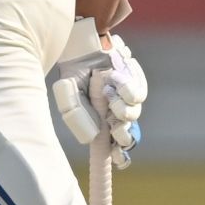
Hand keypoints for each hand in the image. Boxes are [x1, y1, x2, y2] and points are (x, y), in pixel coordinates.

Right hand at [51, 18, 146, 163]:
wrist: (83, 44)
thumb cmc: (74, 71)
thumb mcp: (67, 94)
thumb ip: (75, 116)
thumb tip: (91, 138)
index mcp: (100, 121)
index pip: (114, 145)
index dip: (120, 156)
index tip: (119, 160)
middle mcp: (116, 113)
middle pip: (129, 135)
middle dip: (123, 137)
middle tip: (114, 130)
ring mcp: (128, 99)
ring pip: (133, 116)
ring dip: (121, 111)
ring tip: (107, 96)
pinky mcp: (136, 83)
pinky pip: (137, 95)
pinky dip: (126, 91)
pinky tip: (114, 81)